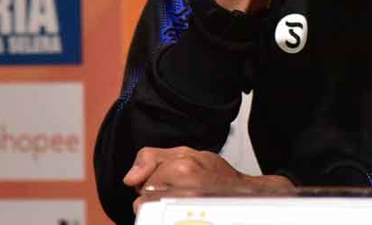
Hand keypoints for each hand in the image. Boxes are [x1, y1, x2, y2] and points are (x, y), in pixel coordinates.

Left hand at [124, 146, 293, 213]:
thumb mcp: (186, 153)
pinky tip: (178, 211)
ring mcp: (185, 209)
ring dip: (160, 206)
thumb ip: (151, 157)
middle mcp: (183, 191)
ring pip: (150, 210)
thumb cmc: (217, 176)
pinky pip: (160, 218)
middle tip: (178, 188)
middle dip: (155, 192)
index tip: (171, 177)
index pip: (142, 179)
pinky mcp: (185, 219)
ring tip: (179, 200)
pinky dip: (164, 214)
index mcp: (182, 169)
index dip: (154, 177)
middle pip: (144, 197)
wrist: (242, 196)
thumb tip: (129, 178)